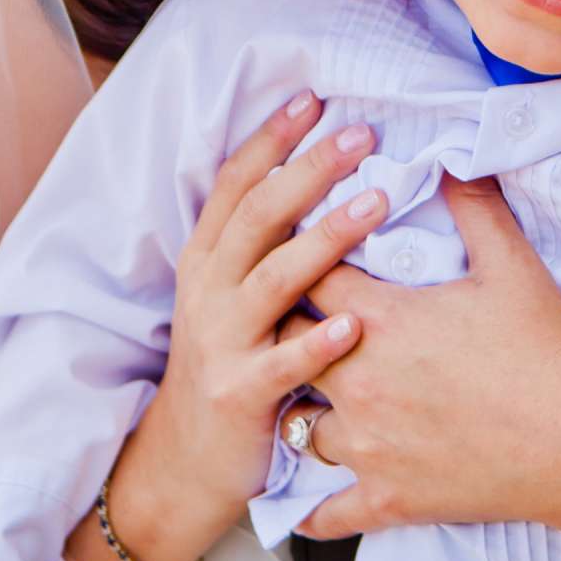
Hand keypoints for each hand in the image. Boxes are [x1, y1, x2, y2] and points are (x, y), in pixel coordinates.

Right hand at [120, 92, 388, 539]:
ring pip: (274, 279)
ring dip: (326, 237)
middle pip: (259, 217)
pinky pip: (283, 362)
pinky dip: (318, 341)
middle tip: (362, 134)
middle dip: (309, 170)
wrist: (184, 462)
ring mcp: (222, 341)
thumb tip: (320, 173)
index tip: (313, 98)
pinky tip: (357, 321)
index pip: (237, 185)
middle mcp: (209, 291)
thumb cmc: (229, 363)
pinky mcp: (240, 394)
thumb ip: (265, 244)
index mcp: (208, 260)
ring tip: (376, 204)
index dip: (271, 139)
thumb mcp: (231, 296)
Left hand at [278, 175, 560, 537]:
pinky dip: (312, 511)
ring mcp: (370, 446)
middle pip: (286, 346)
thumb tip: (451, 159)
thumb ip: (473, 205)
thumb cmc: (548, 348)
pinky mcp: (389, 498)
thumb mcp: (510, 263)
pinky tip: (300, 507)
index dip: (301, 260)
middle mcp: (360, 382)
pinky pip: (328, 513)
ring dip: (299, 408)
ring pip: (297, 425)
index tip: (295, 253)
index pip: (309, 276)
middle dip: (284, 330)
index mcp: (382, 319)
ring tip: (302, 400)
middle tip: (287, 321)